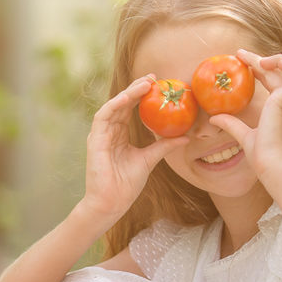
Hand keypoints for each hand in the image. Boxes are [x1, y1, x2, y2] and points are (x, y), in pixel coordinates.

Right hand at [81, 75, 187, 222]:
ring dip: (128, 93)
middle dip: (136, 88)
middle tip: (153, 78)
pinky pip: (103, 116)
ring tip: (144, 84)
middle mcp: (109, 132)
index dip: (141, 95)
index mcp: (119, 135)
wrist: (112, 203)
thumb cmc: (127, 185)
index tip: (158, 84)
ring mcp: (100, 135)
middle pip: (122, 103)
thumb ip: (164, 146)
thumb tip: (186, 137)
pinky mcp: (94, 140)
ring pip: (113, 106)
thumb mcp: (150, 160)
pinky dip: (114, 105)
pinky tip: (127, 97)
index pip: (129, 108)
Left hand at [209, 50, 281, 177]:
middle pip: (280, 73)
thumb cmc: (261, 155)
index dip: (260, 69)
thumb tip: (213, 118)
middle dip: (261, 60)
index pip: (274, 82)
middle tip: (240, 53)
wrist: (270, 165)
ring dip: (276, 58)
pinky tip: (262, 63)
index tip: (242, 61)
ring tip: (254, 58)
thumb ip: (231, 124)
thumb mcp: (243, 135)